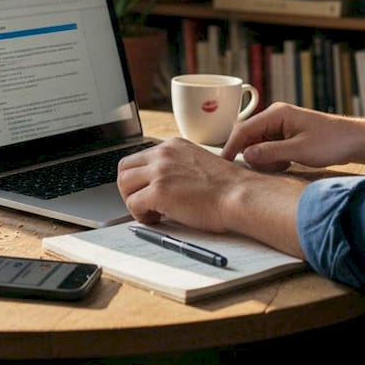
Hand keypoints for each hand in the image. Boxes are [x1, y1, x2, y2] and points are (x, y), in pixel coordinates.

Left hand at [117, 137, 252, 231]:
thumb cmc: (227, 188)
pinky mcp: (159, 191)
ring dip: (133, 201)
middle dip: (129, 188)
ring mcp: (160, 171)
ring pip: (124, 184)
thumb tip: (157, 184)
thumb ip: (176, 168)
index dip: (139, 179)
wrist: (240, 196)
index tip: (147, 191)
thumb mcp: (197, 164)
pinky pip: (132, 204)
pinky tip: (157, 219)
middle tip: (143, 203)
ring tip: (151, 212)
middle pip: (124, 168)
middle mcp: (163, 154)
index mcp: (173, 146)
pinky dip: (140, 215)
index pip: (139, 158)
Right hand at [220, 102, 347, 171]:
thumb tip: (246, 155)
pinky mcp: (286, 135)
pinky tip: (288, 163)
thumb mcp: (299, 150)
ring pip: (258, 144)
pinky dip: (274, 158)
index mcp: (276, 114)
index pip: (243, 129)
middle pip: (249, 137)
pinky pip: (269, 147)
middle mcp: (275, 116)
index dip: (231, 147)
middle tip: (265, 169)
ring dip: (265, 159)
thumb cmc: (331, 142)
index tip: (223, 165)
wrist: (354, 140)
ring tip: (284, 165)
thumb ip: (270, 152)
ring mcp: (280, 125)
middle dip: (253, 155)